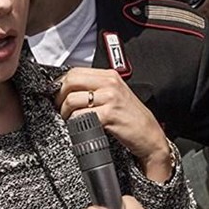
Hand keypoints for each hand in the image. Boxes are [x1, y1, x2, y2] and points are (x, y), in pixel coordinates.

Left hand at [56, 67, 171, 179]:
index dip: (62, 83)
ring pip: (72, 99)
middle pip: (71, 81)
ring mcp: (110, 99)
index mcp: (110, 76)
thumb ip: (97, 89)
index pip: (75, 71)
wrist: (150, 136)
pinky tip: (79, 127)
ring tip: (69, 120)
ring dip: (65, 112)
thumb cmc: (132, 119)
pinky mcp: (109, 115)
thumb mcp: (116, 96)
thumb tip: (69, 90)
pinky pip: (80, 116)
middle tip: (61, 108)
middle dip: (59, 96)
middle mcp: (110, 84)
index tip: (58, 95)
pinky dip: (75, 123)